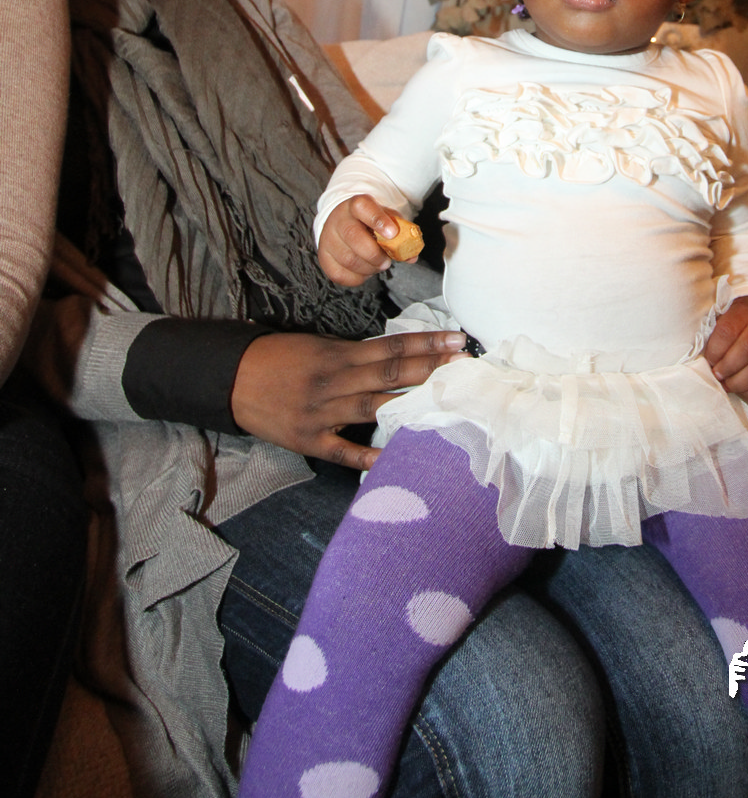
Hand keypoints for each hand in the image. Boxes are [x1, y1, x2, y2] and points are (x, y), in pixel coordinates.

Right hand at [229, 328, 465, 468]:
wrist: (232, 378)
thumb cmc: (278, 357)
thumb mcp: (316, 345)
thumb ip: (353, 354)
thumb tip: (395, 356)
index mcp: (337, 354)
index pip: (391, 347)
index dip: (425, 344)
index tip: (455, 340)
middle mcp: (334, 381)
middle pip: (390, 374)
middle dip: (430, 369)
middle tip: (464, 365)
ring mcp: (322, 413)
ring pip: (374, 407)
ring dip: (411, 404)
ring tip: (443, 401)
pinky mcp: (309, 440)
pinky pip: (344, 450)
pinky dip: (368, 455)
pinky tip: (395, 458)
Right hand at [318, 196, 409, 286]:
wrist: (344, 223)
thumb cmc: (369, 223)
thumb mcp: (387, 219)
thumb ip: (401, 234)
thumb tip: (411, 255)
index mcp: (356, 205)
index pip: (363, 207)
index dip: (378, 220)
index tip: (393, 233)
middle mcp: (338, 219)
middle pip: (353, 236)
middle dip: (374, 254)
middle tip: (387, 262)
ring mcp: (328, 239)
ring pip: (348, 259)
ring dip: (368, 268)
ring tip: (378, 266)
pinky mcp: (324, 258)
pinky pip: (340, 275)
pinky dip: (358, 278)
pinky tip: (365, 271)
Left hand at [704, 296, 747, 397]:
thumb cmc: (734, 326)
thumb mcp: (722, 321)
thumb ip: (712, 338)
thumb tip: (699, 363)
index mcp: (743, 315)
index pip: (728, 331)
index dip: (715, 350)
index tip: (708, 360)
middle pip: (747, 349)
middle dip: (727, 367)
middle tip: (716, 375)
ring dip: (739, 382)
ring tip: (727, 385)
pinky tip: (742, 390)